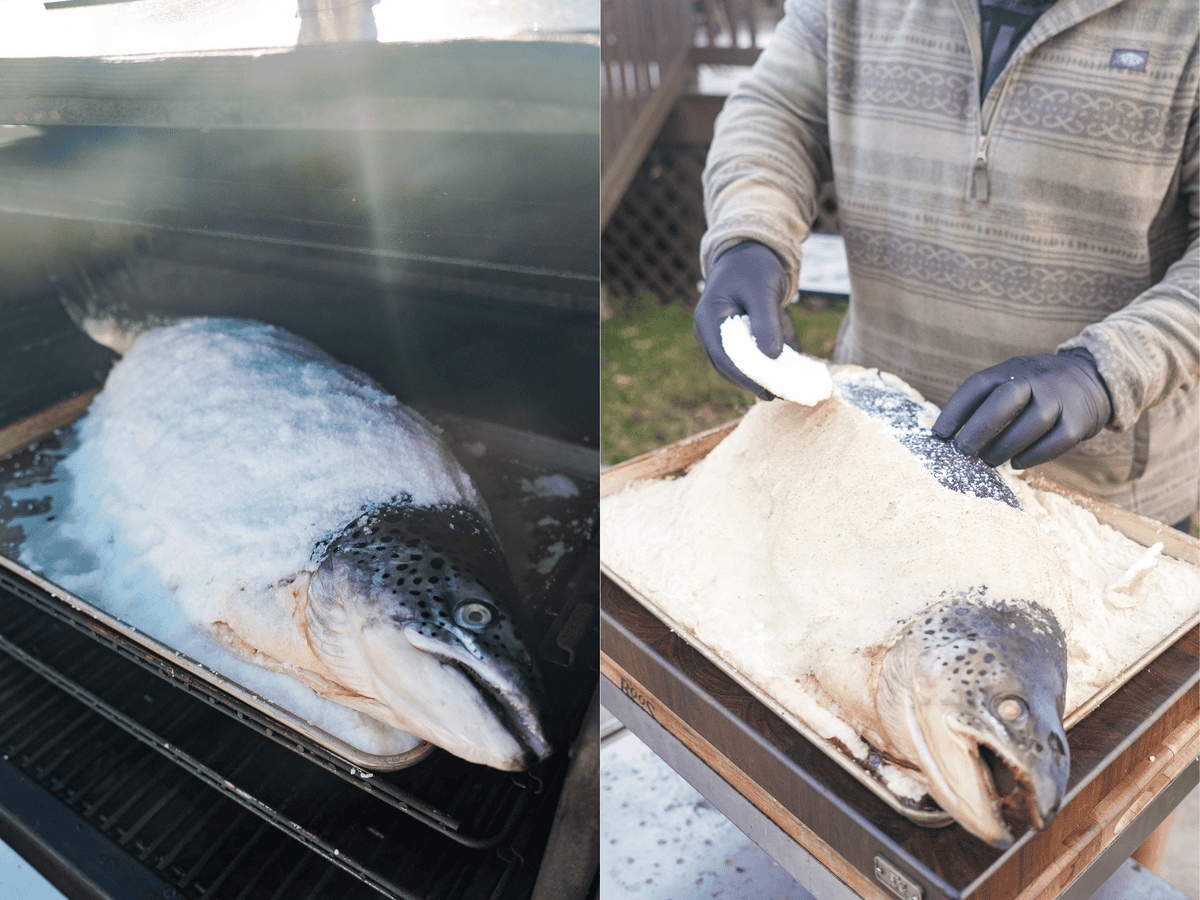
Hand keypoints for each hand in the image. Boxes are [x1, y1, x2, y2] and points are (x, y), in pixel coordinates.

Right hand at [693, 241, 800, 398]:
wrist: (750, 252)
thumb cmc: (754, 267)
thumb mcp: (763, 291)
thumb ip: (766, 322)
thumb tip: (772, 356)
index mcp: (709, 317)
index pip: (723, 356)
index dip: (743, 376)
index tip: (765, 390)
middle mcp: (709, 331)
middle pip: (727, 366)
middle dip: (752, 382)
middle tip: (777, 396)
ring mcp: (720, 336)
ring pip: (736, 365)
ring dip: (758, 378)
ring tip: (782, 391)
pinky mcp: (735, 338)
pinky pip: (747, 357)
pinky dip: (764, 365)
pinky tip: (782, 374)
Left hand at [931, 349, 1111, 468]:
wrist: (1091, 379)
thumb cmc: (1035, 389)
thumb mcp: (1010, 380)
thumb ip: (985, 402)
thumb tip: (949, 437)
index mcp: (1011, 369)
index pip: (977, 385)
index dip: (954, 411)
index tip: (938, 435)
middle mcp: (1036, 380)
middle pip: (1005, 401)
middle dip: (979, 428)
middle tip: (961, 451)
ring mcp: (1060, 399)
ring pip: (1031, 424)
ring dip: (1004, 446)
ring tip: (987, 460)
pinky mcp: (1079, 421)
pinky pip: (1055, 442)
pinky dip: (1032, 456)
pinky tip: (1016, 464)